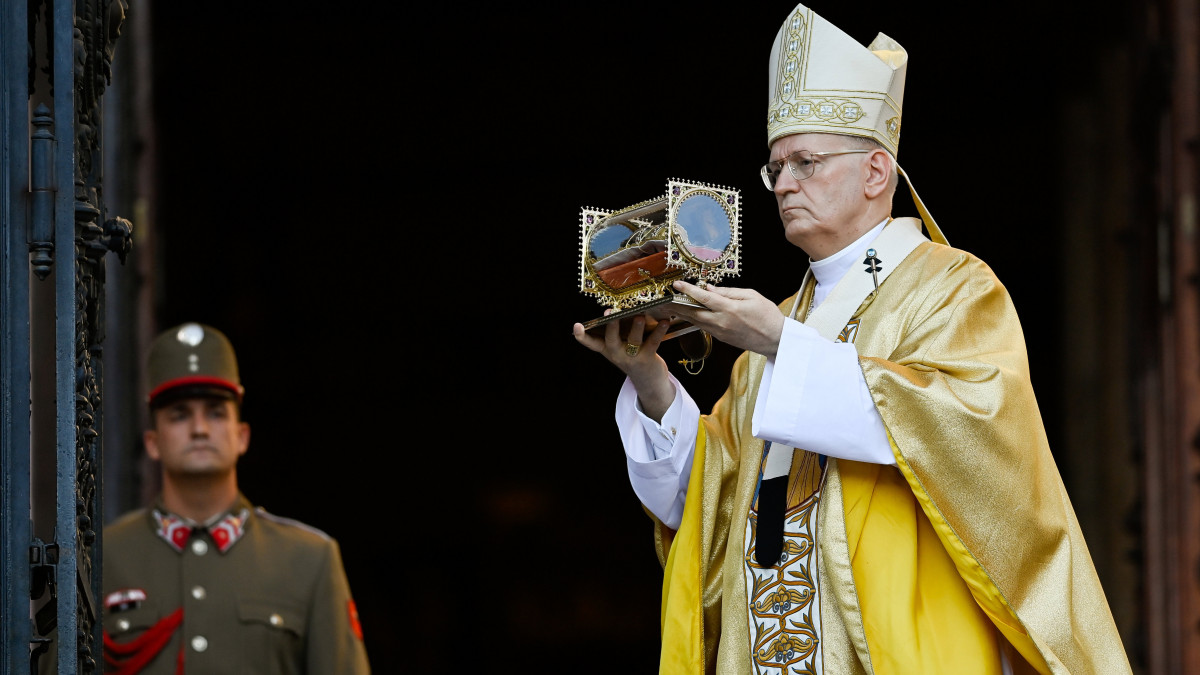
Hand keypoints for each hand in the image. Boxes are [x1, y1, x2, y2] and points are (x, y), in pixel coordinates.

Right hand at [572, 313, 674, 420]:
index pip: (591, 343)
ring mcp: (632, 358)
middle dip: (611, 326)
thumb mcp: (620, 348)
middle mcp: (617, 354)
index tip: (576, 326)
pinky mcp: (647, 359)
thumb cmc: (633, 357)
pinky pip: (653, 342)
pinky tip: (664, 322)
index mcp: (607, 350)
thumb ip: (619, 331)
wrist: (649, 382)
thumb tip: (626, 307)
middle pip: (611, 340)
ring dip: (636, 327)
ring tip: (639, 316)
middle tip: (609, 313)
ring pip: (633, 341)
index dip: (582, 335)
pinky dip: (659, 331)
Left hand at [669, 281, 784, 357]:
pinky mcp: (721, 338)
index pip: (704, 297)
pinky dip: (693, 320)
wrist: (776, 340)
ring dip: (682, 313)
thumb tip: (710, 289)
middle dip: (678, 304)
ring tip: (670, 306)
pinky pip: (703, 327)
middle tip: (665, 298)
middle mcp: (721, 322)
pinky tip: (687, 314)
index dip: (688, 290)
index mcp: (730, 309)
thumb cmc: (767, 315)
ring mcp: (720, 332)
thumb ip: (729, 292)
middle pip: (693, 312)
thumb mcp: (751, 295)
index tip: (677, 284)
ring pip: (696, 321)